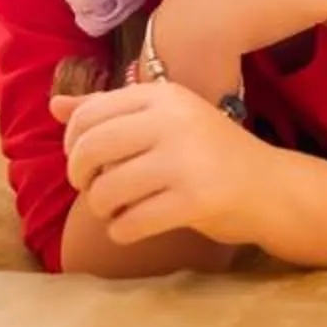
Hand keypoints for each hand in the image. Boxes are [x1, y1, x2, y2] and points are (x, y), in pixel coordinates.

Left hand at [51, 82, 289, 246]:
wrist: (271, 187)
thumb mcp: (164, 121)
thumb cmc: (210, 154)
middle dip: (81, 178)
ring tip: (116, 211)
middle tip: (94, 190)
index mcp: (163, 95)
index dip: (72, 145)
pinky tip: (133, 227)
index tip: (84, 163)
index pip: (88, 115)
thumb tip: (55, 105)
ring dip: (102, 209)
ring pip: (105, 191)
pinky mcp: (195, 200)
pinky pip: (130, 223)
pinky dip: (122, 231)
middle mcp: (173, 120)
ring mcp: (185, 160)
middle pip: (90, 150)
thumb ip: (111, 112)